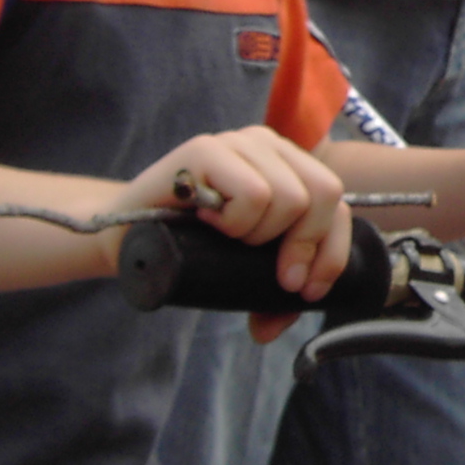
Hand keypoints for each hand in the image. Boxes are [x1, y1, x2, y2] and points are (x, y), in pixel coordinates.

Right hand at [110, 127, 349, 330]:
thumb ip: (271, 293)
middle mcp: (268, 145)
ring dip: (258, 235)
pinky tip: (208, 221)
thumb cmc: (190, 250)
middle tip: (274, 274)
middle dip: (305, 246)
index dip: (332, 252)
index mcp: (288, 165)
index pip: (338, 203)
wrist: (125, 239)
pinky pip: (253, 194)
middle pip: (325, 193)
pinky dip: (236, 222)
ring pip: (289, 197)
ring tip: (226, 235)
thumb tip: (278, 323)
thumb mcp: (244, 270)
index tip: (307, 289)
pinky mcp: (206, 148)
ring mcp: (237, 142)